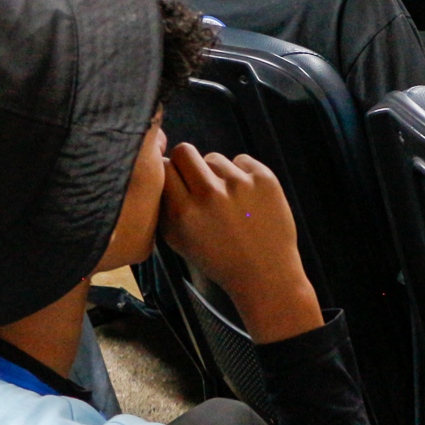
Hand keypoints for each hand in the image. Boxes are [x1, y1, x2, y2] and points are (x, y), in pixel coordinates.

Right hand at [159, 143, 321, 344]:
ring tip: (226, 199)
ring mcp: (239, 183)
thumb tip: (159, 173)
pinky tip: (246, 198)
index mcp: (184, 213)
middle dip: (186, 162)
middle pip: (185, 150)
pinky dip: (242, 174)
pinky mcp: (264, 178)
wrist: (265, 273)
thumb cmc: (219, 259)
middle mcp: (210, 194)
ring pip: (214, 157)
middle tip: (195, 178)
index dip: (167, 172)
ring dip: (216, 173)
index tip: (173, 178)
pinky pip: (242, 160)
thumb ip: (164, 208)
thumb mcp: (179, 241)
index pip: (164, 168)